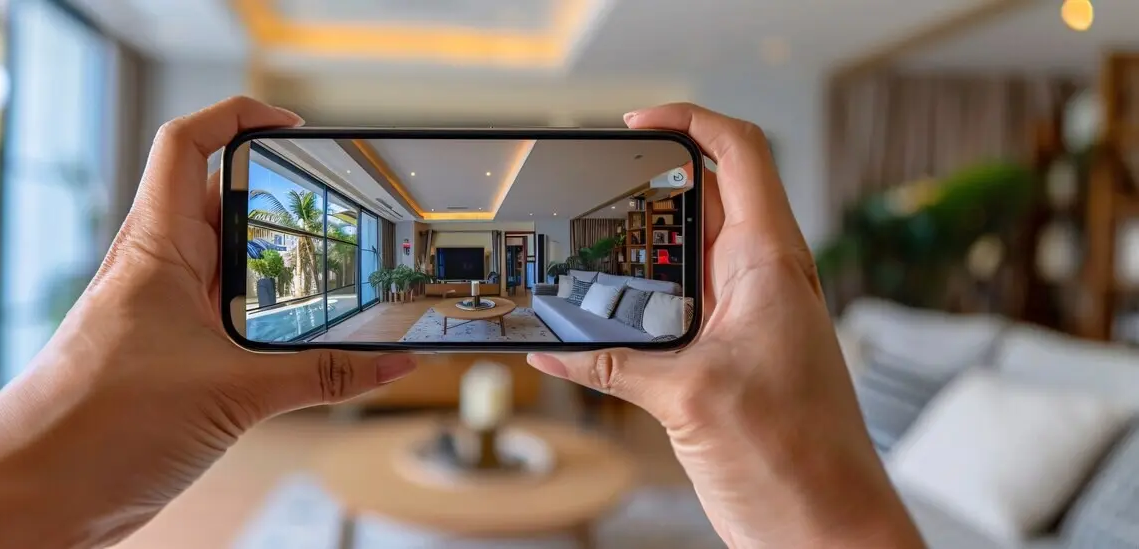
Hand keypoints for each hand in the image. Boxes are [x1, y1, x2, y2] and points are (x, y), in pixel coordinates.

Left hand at [0, 97, 417, 548]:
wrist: (31, 496)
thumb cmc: (93, 428)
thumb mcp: (232, 395)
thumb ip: (322, 377)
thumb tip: (390, 362)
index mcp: (155, 248)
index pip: (188, 145)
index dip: (238, 118)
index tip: (292, 126)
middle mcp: (155, 272)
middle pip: (224, 209)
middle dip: (281, 209)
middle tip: (339, 221)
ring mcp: (160, 318)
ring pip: (228, 272)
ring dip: (276, 276)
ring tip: (335, 285)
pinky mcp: (166, 363)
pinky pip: (226, 326)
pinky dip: (266, 330)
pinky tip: (303, 350)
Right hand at [527, 104, 923, 548]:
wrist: (828, 531)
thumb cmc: (797, 464)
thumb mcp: (688, 400)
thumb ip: (613, 365)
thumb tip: (548, 353)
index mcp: (770, 265)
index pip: (739, 154)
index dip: (689, 121)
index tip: (635, 123)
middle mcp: (763, 281)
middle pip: (708, 197)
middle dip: (652, 183)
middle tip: (595, 185)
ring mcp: (748, 319)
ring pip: (691, 253)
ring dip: (645, 245)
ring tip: (589, 246)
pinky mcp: (732, 356)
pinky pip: (681, 307)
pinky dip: (640, 301)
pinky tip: (599, 318)